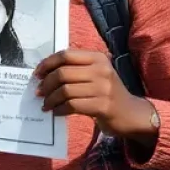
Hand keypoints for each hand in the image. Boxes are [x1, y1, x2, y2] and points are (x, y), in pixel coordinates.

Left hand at [36, 49, 155, 140]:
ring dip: (51, 99)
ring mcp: (103, 88)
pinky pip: (72, 105)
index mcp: (97, 58)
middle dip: (46, 83)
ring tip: (46, 104)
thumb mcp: (96, 74)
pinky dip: (60, 109)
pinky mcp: (103, 106)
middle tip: (39, 92)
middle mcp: (101, 70)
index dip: (47, 63)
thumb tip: (44, 72)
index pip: (65, 55)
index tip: (37, 74)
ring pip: (65, 90)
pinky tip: (56, 112)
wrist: (132, 114)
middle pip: (62, 73)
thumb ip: (76, 69)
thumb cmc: (107, 92)